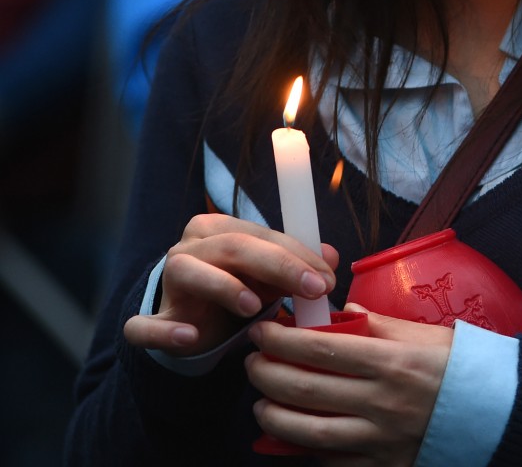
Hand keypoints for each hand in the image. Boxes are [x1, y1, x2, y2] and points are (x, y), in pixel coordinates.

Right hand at [123, 214, 337, 354]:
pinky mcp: (151, 319)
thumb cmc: (236, 290)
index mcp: (220, 229)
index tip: (328, 278)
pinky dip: (165, 331)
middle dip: (278, 266)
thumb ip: (296, 266)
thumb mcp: (268, 278)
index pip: (263, 235)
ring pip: (190, 272)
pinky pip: (145, 324)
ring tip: (254, 306)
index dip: (298, 254)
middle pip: (235, 247)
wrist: (191, 324)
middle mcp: (191, 246)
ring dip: (223, 286)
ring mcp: (168, 281)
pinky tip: (189, 337)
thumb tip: (332, 258)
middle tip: (313, 290)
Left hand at [245, 303, 452, 466]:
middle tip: (252, 362)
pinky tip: (292, 436)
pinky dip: (306, 450)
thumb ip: (374, 323)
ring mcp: (381, 441)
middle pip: (307, 391)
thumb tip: (338, 313)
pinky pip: (333, 463)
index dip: (282, 340)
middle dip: (268, 375)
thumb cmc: (455, 364)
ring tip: (262, 403)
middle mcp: (382, 403)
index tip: (262, 330)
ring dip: (275, 418)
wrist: (495, 410)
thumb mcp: (417, 334)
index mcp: (390, 362)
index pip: (320, 349)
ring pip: (310, 434)